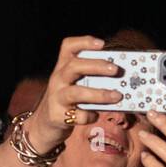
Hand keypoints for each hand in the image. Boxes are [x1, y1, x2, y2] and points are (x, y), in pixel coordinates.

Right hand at [20, 36, 123, 154]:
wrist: (44, 124)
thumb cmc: (68, 101)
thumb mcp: (74, 84)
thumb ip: (91, 79)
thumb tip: (121, 79)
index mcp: (63, 67)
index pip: (68, 47)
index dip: (84, 42)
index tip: (102, 44)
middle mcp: (58, 79)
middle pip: (74, 66)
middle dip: (96, 66)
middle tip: (115, 69)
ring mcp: (56, 97)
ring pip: (76, 92)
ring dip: (99, 94)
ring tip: (117, 96)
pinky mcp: (58, 116)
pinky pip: (78, 116)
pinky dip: (91, 116)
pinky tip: (96, 115)